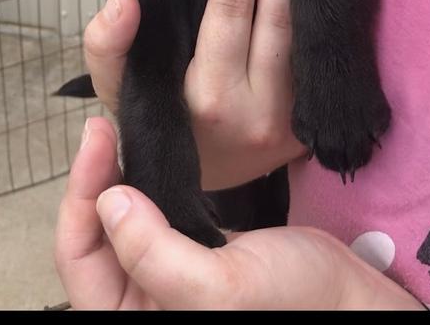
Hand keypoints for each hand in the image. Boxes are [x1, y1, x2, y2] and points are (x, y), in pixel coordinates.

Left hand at [55, 115, 425, 310]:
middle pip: (93, 236)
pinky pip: (151, 214)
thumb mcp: (218, 289)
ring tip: (122, 130)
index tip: (98, 135)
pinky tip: (154, 150)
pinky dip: (146, 180)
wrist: (349, 298)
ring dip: (118, 174)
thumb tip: (109, 200)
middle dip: (95, 178)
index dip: (81, 194)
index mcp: (135, 320)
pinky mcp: (191, 253)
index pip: (79, 257)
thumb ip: (155, 255)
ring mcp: (165, 279)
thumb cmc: (294, 305)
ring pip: (121, 220)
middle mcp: (142, 303)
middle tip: (104, 124)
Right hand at [81, 0, 307, 189]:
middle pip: (274, 17)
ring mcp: (292, 121)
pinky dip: (316, 13)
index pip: (228, 12)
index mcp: (206, 98)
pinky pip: (316, 58)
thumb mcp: (118, 92)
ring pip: (303, 36)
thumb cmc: (159, 124)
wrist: (196, 186)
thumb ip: (107, 47)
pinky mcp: (312, 126)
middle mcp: (255, 111)